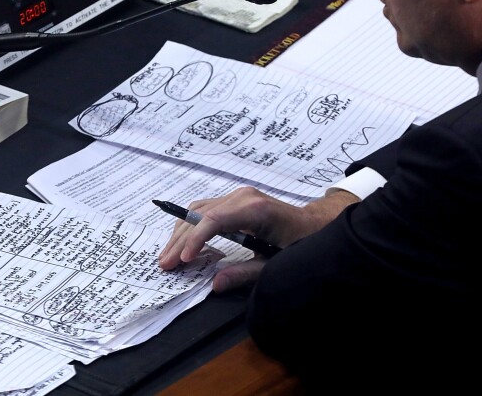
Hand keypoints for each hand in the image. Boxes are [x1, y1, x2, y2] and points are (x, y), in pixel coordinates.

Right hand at [157, 187, 358, 291]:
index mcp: (256, 210)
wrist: (316, 224)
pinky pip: (204, 210)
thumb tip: (214, 284)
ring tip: (168, 256)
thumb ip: (244, 274)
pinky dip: (190, 226)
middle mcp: (243, 197)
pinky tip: (182, 244)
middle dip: (181, 241)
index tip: (184, 260)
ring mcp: (237, 195)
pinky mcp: (234, 200)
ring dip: (180, 233)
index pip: (215, 220)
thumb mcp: (275, 264)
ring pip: (197, 210)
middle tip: (165, 264)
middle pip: (200, 215)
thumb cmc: (301, 243)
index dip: (195, 240)